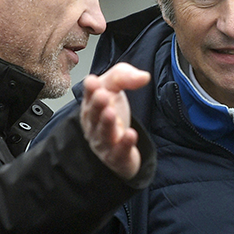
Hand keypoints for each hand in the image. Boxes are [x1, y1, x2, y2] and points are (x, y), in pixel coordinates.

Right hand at [80, 62, 149, 179]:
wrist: (119, 141)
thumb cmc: (113, 109)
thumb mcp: (115, 86)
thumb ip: (124, 77)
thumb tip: (145, 77)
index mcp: (91, 105)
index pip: (89, 96)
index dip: (90, 90)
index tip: (93, 81)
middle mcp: (93, 124)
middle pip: (93, 115)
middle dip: (97, 105)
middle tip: (102, 95)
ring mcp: (103, 142)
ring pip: (103, 134)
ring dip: (106, 124)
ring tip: (110, 113)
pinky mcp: (116, 156)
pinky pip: (119, 151)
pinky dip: (124, 144)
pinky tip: (131, 135)